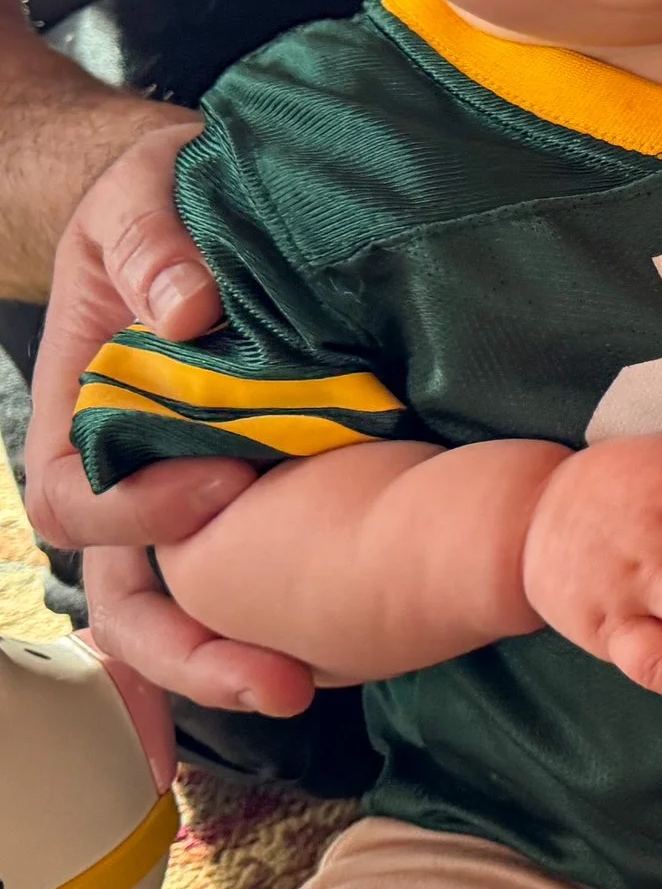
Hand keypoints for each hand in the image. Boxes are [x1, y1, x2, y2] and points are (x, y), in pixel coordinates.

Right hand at [22, 119, 309, 711]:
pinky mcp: (267, 505)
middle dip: (191, 654)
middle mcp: (129, 483)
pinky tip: (360, 657)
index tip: (223, 481)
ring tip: (311, 692)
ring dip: (241, 663)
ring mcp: (194, 505)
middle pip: (127, 604)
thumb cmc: (157, 204)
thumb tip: (192, 309)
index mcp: (77, 421)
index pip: (74, 500)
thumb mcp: (138, 197)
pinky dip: (302, 627)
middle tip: (280, 683)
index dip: (138, 510)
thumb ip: (151, 245)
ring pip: (193, 614)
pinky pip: (269, 583)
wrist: (203, 207)